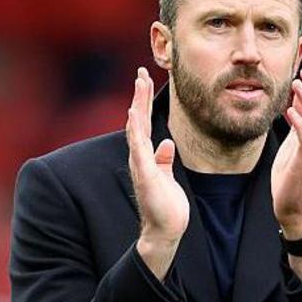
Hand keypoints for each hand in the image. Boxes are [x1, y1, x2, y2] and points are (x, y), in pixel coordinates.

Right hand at [127, 67, 187, 278]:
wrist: (165, 230)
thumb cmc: (166, 205)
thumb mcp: (167, 176)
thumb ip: (164, 159)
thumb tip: (167, 144)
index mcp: (146, 155)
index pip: (143, 123)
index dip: (143, 101)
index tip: (144, 79)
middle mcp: (139, 157)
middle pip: (138, 120)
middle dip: (139, 96)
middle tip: (141, 72)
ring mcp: (140, 165)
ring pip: (136, 129)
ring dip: (137, 106)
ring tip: (139, 84)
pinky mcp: (145, 175)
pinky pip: (138, 149)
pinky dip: (135, 131)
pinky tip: (133, 114)